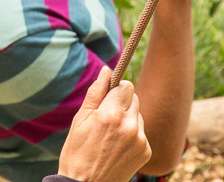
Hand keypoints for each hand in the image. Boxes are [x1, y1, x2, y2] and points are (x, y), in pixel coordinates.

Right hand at [57, 66, 151, 181]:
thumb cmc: (77, 152)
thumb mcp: (80, 120)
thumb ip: (96, 92)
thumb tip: (106, 70)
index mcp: (111, 114)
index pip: (126, 86)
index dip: (116, 89)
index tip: (108, 97)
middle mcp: (129, 125)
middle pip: (134, 98)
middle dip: (122, 103)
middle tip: (106, 118)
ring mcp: (139, 139)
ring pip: (138, 115)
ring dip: (128, 118)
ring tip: (110, 135)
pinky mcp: (145, 151)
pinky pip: (141, 132)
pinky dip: (132, 134)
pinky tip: (118, 146)